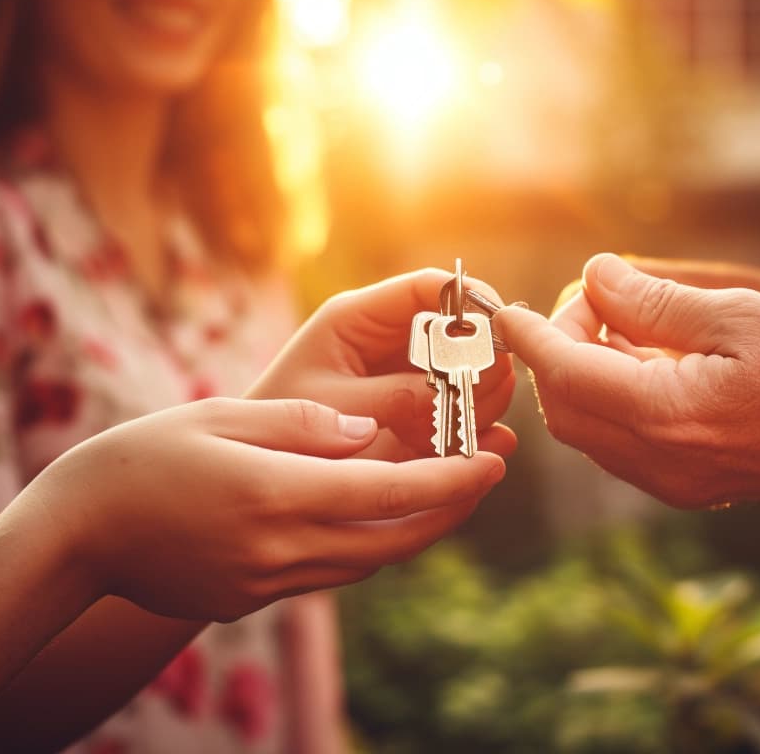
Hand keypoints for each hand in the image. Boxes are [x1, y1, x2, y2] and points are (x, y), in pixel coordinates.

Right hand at [33, 397, 505, 621]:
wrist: (76, 536)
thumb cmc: (143, 458)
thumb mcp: (223, 417)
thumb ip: (303, 425)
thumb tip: (368, 430)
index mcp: (278, 496)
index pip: (391, 492)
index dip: (452, 480)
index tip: (494, 460)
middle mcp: (281, 550)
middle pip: (395, 540)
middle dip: (451, 510)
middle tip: (487, 473)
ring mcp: (268, 584)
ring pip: (368, 563)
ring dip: (414, 530)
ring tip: (447, 490)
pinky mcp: (254, 601)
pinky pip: (330, 573)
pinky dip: (367, 544)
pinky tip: (378, 513)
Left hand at [247, 269, 516, 460]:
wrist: (258, 473)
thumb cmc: (275, 431)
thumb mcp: (330, 408)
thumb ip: (393, 397)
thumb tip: (456, 391)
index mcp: (360, 319)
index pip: (430, 287)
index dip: (472, 299)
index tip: (501, 329)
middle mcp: (392, 341)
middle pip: (466, 332)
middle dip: (481, 366)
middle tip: (470, 404)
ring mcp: (411, 377)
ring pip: (477, 373)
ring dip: (480, 403)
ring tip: (454, 437)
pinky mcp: (423, 414)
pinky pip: (470, 412)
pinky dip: (479, 431)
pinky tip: (478, 449)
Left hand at [495, 254, 759, 507]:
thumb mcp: (741, 315)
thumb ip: (656, 302)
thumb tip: (595, 276)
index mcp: (669, 416)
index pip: (566, 374)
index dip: (530, 337)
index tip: (505, 308)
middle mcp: (662, 461)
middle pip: (567, 409)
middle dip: (559, 351)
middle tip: (596, 302)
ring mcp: (676, 482)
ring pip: (591, 431)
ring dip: (584, 377)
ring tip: (621, 324)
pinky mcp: (692, 485)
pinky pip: (623, 445)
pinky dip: (613, 400)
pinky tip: (644, 362)